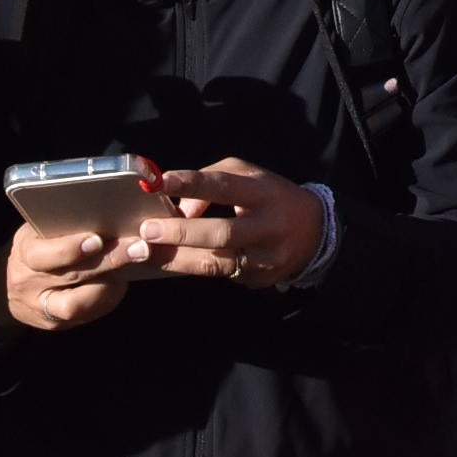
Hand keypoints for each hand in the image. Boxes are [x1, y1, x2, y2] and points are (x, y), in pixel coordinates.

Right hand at [0, 227, 137, 332]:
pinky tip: (121, 282)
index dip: (71, 248)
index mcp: (24, 252)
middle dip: (109, 261)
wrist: (18, 284)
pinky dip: (108, 297)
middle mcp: (27, 284)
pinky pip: (87, 314)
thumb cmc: (40, 244)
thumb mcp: (43, 230)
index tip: (98, 239)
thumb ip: (67, 225)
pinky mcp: (55, 323)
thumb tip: (110, 211)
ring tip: (133, 265)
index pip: (44, 254)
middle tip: (140, 248)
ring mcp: (40, 308)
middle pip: (71, 276)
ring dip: (110, 285)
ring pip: (78, 304)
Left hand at [124, 157, 327, 288]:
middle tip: (146, 230)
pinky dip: (187, 268)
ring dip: (175, 258)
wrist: (314, 232)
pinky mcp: (258, 280)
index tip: (159, 182)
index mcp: (264, 192)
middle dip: (180, 232)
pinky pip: (217, 275)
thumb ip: (212, 179)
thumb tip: (180, 208)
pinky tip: (163, 264)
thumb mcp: (249, 176)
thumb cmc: (271, 197)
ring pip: (216, 262)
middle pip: (222, 232)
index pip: (225, 186)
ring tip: (141, 254)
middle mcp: (268, 226)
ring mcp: (264, 258)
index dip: (192, 184)